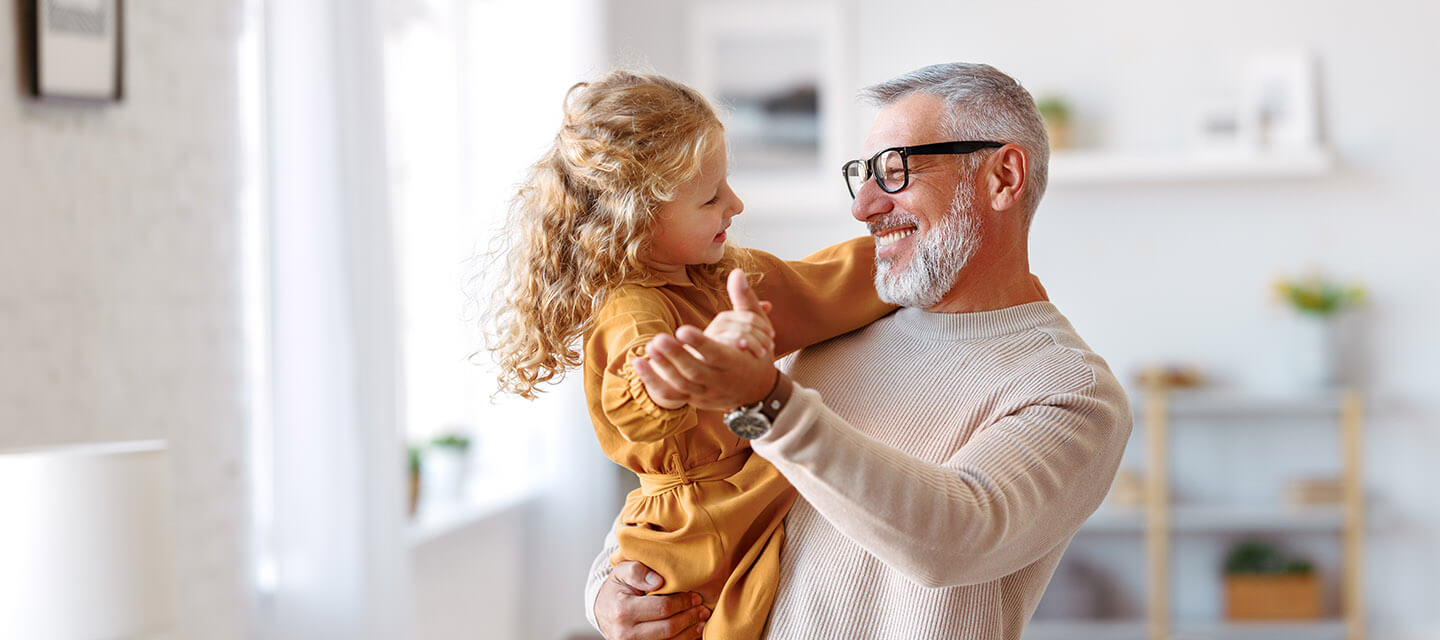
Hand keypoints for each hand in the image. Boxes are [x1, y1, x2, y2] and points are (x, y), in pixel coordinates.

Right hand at [595, 561, 709, 639]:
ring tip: (701, 620)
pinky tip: (691, 632)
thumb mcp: (621, 572)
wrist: (602, 610)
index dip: (683, 602)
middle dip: (689, 617)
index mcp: (622, 610)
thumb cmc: (617, 589)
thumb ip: (637, 570)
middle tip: (703, 608)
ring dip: (689, 632)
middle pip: (668, 628)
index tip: (695, 596)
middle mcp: (625, 633)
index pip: (662, 608)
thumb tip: (658, 580)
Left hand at [633, 269, 778, 410]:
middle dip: (675, 356)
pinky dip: (653, 382)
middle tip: (657, 338)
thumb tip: (737, 271)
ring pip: (681, 385)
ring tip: (648, 346)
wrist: (758, 391)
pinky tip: (639, 363)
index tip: (682, 329)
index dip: (700, 343)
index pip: (717, 355)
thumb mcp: (758, 328)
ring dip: (662, 368)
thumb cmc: (757, 354)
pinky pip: (671, 395)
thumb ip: (744, 300)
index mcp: (736, 362)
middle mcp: (720, 381)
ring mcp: (705, 392)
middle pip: (695, 372)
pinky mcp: (693, 399)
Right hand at [703, 272, 775, 357]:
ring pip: (739, 334)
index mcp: (726, 318)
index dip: (763, 325)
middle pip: (745, 326)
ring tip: (762, 353)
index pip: (750, 316)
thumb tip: (768, 305)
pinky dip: (738, 346)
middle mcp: (718, 324)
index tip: (772, 335)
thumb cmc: (730, 351)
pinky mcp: (708, 351)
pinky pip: (726, 345)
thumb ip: (753, 319)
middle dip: (761, 336)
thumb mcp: (743, 334)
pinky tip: (746, 352)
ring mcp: (712, 337)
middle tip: (770, 347)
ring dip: (754, 344)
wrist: (710, 372)